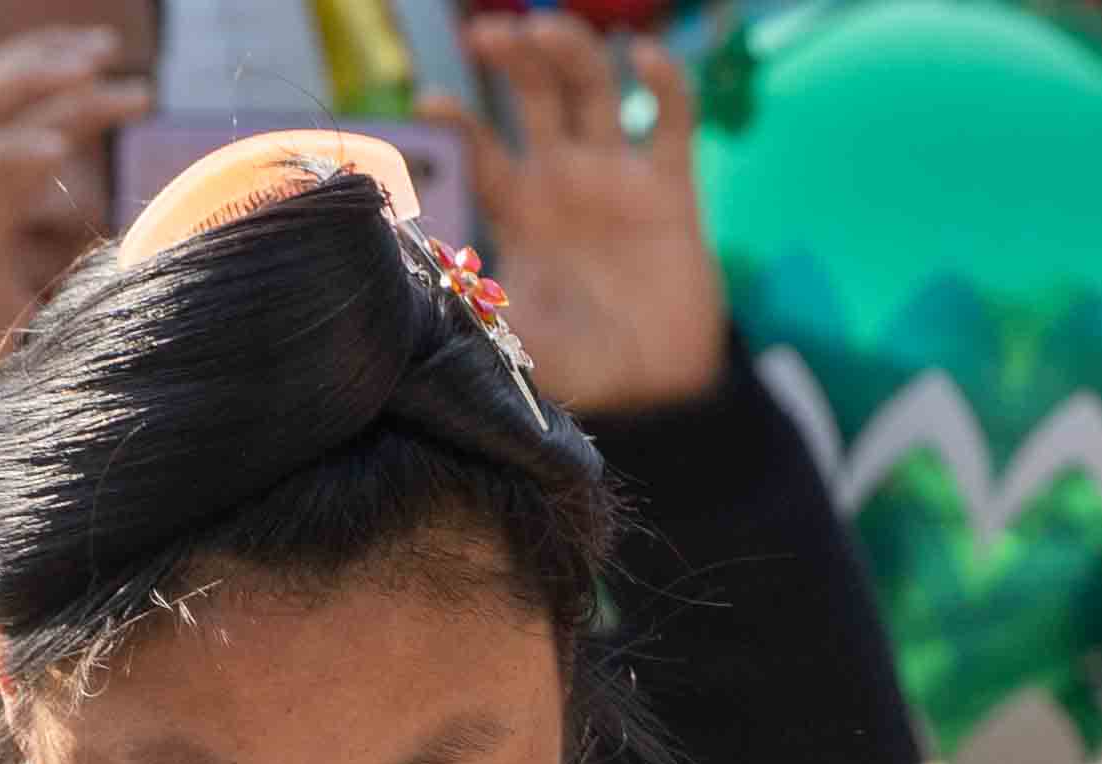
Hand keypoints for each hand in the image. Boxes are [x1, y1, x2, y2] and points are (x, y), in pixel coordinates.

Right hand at [0, 26, 156, 442]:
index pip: (30, 125)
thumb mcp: (32, 323)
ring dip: (31, 74)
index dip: (76, 98)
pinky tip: (60, 145)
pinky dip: (13, 147)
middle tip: (113, 47)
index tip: (133, 86)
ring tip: (90, 63)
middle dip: (55, 60)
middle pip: (2, 95)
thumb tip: (129, 301)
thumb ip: (73, 300)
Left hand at [435, 16, 726, 415]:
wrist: (660, 389)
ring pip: (593, 90)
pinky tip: (644, 57)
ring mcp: (616, 176)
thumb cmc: (584, 364)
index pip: (480, 149)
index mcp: (519, 209)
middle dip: (513, 60)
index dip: (457, 121)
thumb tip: (440, 307)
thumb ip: (489, 321)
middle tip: (490, 35)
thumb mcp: (525, 346)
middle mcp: (563, 179)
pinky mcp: (670, 188)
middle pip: (533, 96)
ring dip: (571, 52)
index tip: (430, 102)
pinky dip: (663, 85)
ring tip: (547, 29)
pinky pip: (671, 122)